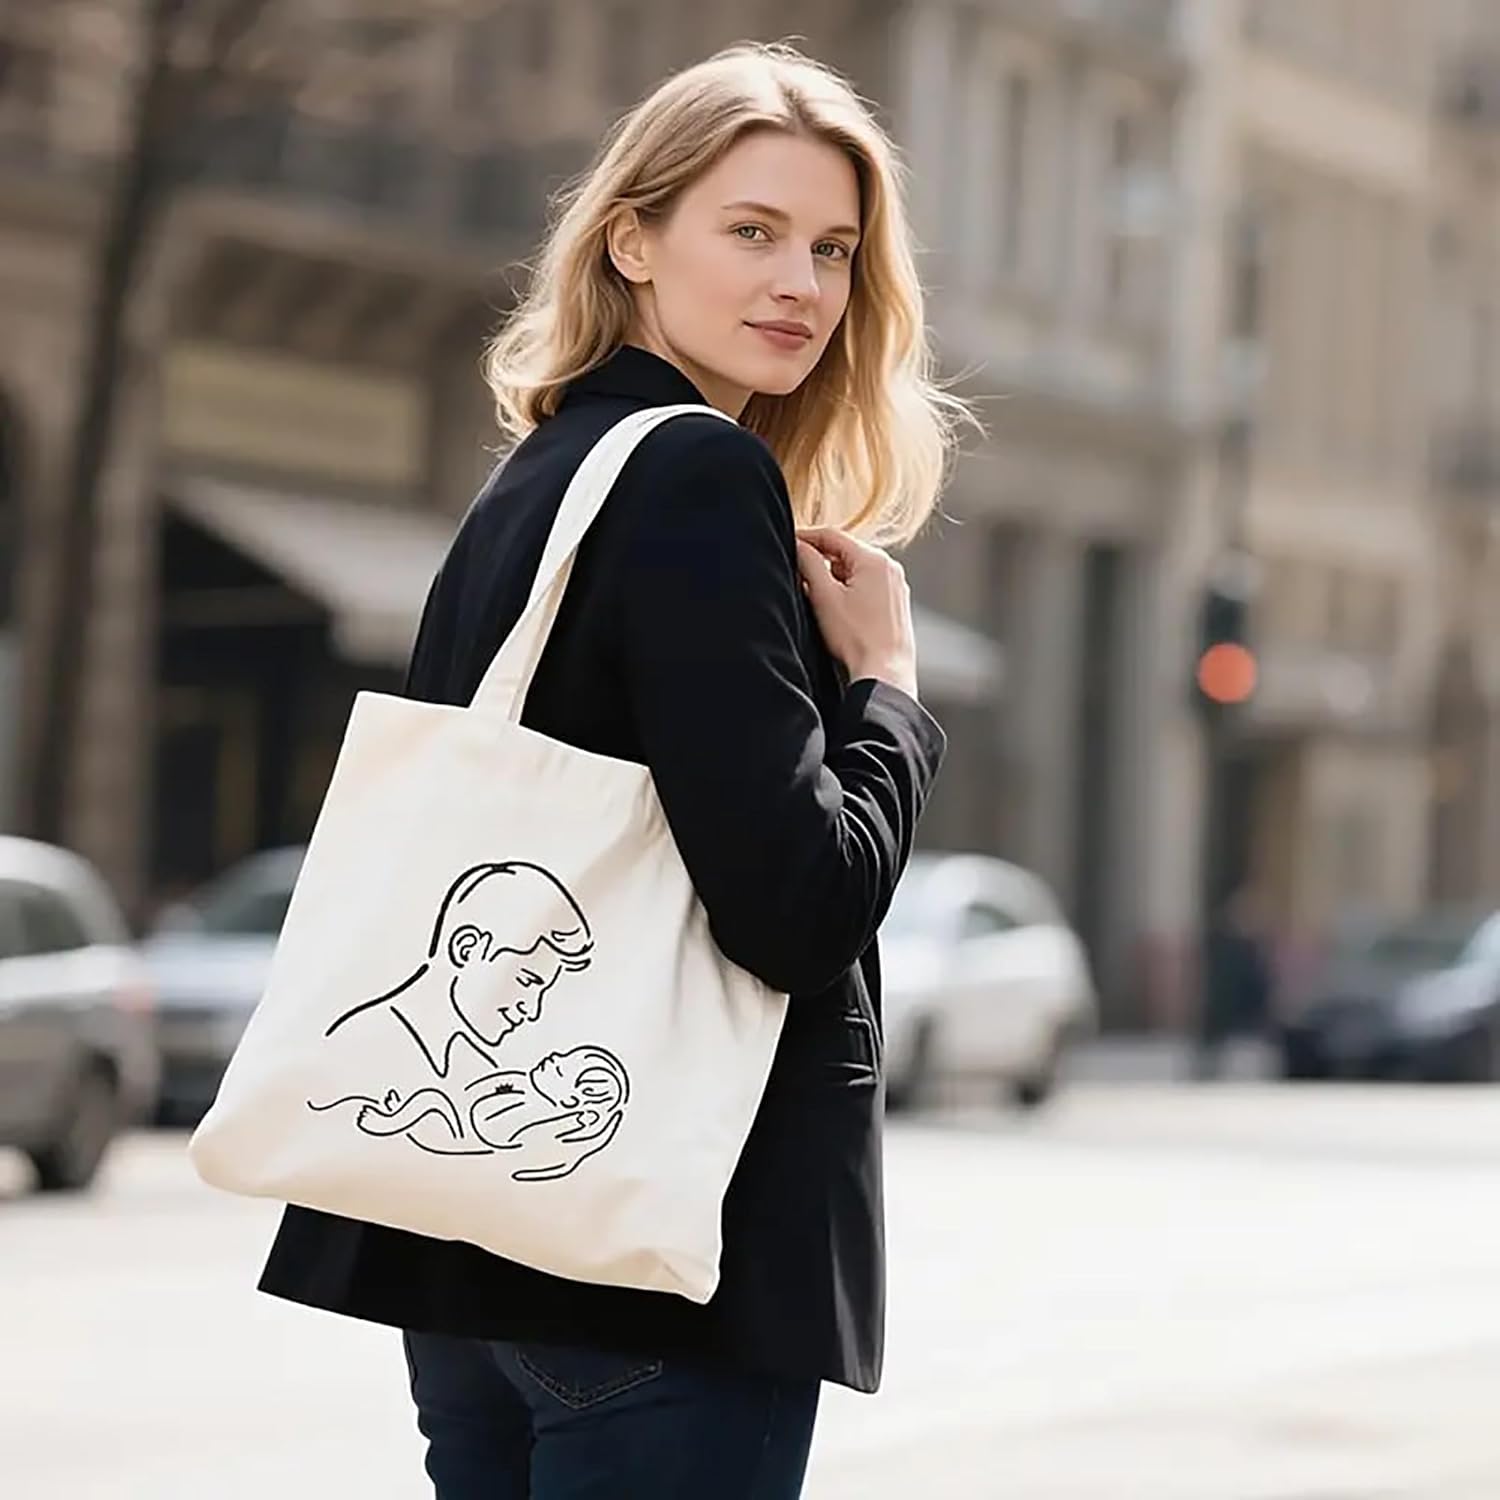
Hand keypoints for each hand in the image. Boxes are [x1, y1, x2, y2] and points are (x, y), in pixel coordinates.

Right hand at [795, 528, 918, 698]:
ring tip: (818, 601)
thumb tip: (798, 545)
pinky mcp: (896, 604)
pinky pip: (867, 587)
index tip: (788, 542)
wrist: (884, 672)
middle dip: (820, 562)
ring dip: (833, 579)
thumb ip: (808, 563)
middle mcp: (889, 568)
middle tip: (798, 576)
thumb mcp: (824, 596)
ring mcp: (896, 586)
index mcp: (874, 559)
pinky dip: (849, 592)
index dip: (805, 537)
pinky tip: (838, 613)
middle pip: (844, 553)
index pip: (832, 535)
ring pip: (855, 571)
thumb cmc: (857, 639)